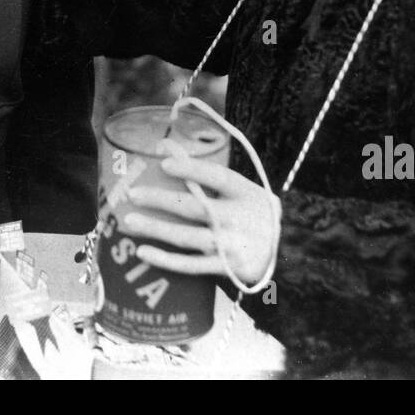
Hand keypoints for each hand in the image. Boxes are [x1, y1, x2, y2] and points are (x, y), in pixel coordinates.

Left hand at [122, 139, 279, 287]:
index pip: (217, 177)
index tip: (164, 163)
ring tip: (130, 222)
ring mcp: (232, 245)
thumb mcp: (237, 189)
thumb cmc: (249, 211)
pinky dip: (166, 260)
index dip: (191, 170)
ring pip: (188, 237)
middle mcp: (238, 218)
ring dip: (156, 229)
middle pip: (195, 208)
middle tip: (132, 194)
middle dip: (161, 200)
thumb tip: (162, 146)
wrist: (284, 251)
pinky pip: (191, 265)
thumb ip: (201, 170)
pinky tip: (144, 252)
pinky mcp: (226, 268)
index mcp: (244, 192)